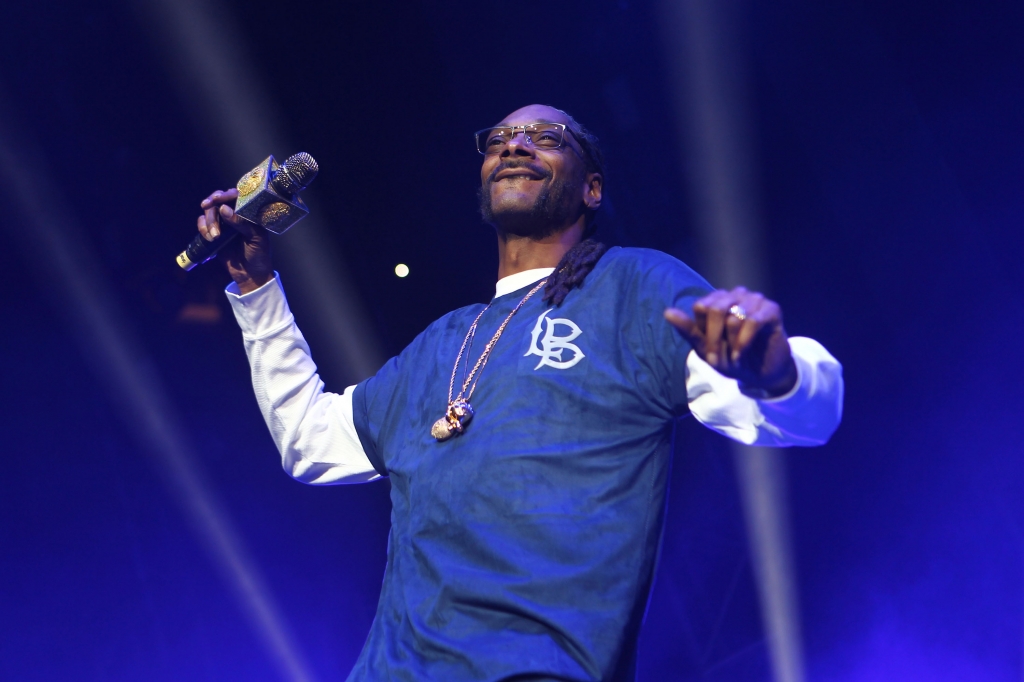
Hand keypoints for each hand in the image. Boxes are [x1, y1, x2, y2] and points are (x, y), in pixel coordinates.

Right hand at [197, 188, 272, 293]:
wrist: (250, 274)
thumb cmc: (258, 254)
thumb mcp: (256, 238)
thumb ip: (242, 223)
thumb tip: (224, 209)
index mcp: (249, 213)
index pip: (237, 197)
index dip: (226, 194)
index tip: (217, 198)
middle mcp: (235, 215)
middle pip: (219, 200)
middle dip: (212, 204)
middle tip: (206, 205)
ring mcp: (223, 223)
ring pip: (209, 212)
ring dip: (208, 221)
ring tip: (215, 236)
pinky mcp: (213, 233)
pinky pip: (202, 224)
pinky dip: (202, 228)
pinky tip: (210, 238)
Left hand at [664, 287, 797, 396]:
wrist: (759, 373)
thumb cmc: (730, 357)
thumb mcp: (705, 348)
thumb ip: (688, 330)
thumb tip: (667, 312)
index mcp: (718, 300)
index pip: (701, 306)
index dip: (703, 332)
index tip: (708, 351)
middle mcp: (736, 295)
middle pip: (715, 308)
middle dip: (713, 338)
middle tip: (717, 359)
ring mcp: (755, 300)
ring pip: (734, 316)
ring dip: (731, 342)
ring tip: (734, 356)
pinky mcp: (772, 310)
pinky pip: (753, 321)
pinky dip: (744, 341)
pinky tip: (742, 353)